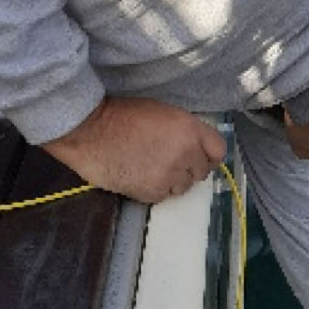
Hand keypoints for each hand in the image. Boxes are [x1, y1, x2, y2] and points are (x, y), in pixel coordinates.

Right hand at [40, 97, 227, 203]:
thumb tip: (195, 149)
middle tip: (167, 161)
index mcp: (188, 128)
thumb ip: (184, 131)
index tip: (199, 156)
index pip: (218, 150)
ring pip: (184, 187)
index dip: (208, 154)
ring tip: (151, 169)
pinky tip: (140, 175)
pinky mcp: (152, 192)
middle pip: (202, 172)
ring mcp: (170, 175)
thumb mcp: (161, 112)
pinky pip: (164, 195)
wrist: (89, 131)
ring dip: (173, 181)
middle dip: (189, 168)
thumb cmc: (121, 116)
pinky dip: (155, 189)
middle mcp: (185, 153)